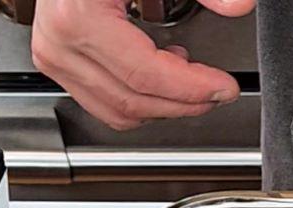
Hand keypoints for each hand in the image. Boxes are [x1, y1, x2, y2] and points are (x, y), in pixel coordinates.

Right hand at [31, 0, 255, 130]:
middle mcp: (60, 43)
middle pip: (135, 101)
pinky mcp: (56, 63)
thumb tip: (238, 4)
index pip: (146, 75)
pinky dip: (140, 101)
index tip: (225, 87)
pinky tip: (161, 75)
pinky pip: (104, 104)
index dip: (193, 88)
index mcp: (79, 18)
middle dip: (185, 103)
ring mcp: (54, 57)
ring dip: (163, 106)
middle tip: (218, 91)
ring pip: (119, 112)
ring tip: (190, 82)